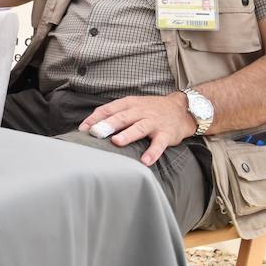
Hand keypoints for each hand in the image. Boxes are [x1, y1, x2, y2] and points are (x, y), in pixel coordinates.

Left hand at [79, 93, 196, 165]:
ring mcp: (154, 122)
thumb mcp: (132, 106)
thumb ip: (113, 114)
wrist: (182, 109)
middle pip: (122, 117)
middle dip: (108, 124)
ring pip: (139, 128)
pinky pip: (159, 144)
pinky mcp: (166, 134)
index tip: (83, 129)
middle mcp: (141, 111)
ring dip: (128, 135)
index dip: (95, 118)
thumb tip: (89, 127)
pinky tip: (145, 161)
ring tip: (117, 142)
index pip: (109, 109)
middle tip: (96, 133)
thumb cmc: (150, 109)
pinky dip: (152, 152)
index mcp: (129, 103)